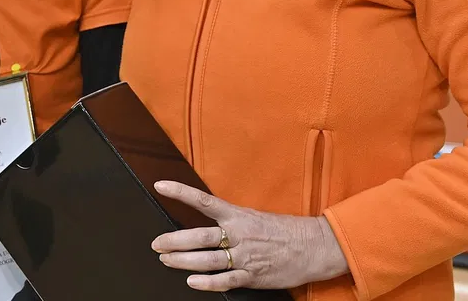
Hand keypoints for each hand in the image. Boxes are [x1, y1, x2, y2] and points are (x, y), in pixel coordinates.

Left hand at [151, 181, 348, 291]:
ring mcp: (244, 256)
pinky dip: (207, 282)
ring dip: (183, 261)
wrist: (312, 246)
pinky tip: (192, 282)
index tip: (160, 185)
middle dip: (174, 240)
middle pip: (199, 236)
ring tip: (166, 260)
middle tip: (156, 243)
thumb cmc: (282, 230)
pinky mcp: (252, 276)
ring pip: (207, 260)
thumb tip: (206, 219)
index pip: (203, 200)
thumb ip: (229, 219)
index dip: (180, 192)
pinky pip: (225, 281)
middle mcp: (237, 234)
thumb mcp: (253, 216)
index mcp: (237, 214)